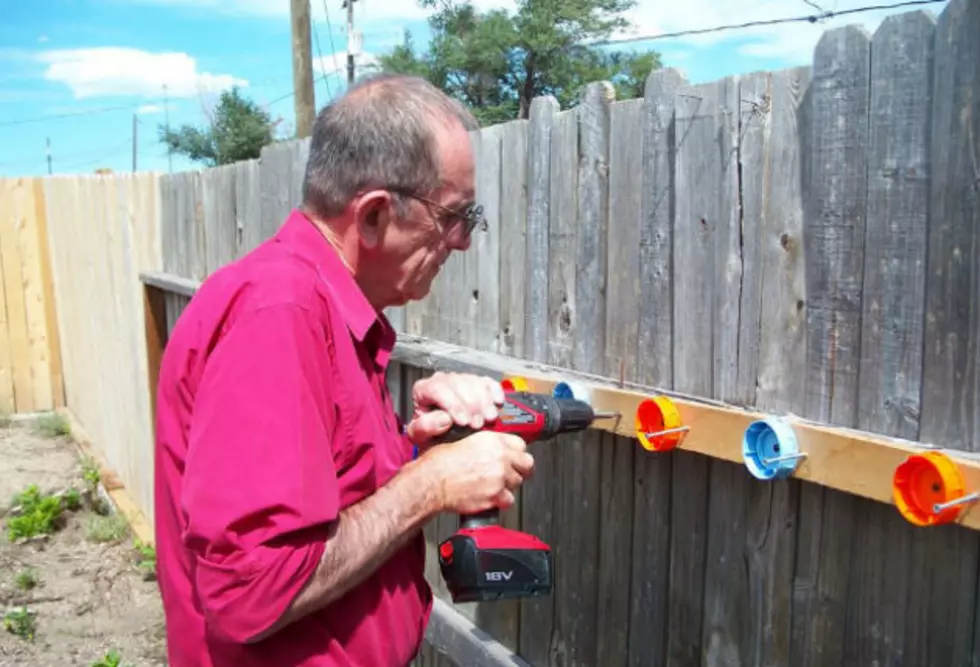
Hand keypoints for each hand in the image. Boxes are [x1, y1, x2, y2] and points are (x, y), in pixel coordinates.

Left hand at [406, 372, 504, 446]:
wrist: (440, 439)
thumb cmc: (429, 435)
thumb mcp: (420, 436)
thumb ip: (425, 427)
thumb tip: (444, 419)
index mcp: (423, 389)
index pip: (437, 388)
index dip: (453, 404)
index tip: (463, 422)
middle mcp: (441, 380)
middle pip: (458, 383)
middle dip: (471, 404)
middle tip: (477, 424)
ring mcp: (460, 379)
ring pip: (474, 381)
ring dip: (484, 400)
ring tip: (489, 418)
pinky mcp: (476, 383)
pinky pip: (487, 381)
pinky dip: (495, 390)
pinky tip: (498, 402)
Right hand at [419, 430, 533, 513]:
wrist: (431, 482)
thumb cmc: (439, 463)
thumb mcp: (462, 440)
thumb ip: (484, 444)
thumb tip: (493, 448)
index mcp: (492, 440)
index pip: (520, 444)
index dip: (516, 452)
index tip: (514, 457)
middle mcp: (499, 457)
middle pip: (527, 464)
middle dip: (520, 469)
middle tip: (512, 473)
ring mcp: (499, 477)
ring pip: (518, 483)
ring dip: (509, 485)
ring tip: (495, 485)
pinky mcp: (496, 496)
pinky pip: (509, 500)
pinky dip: (501, 501)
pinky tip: (491, 497)